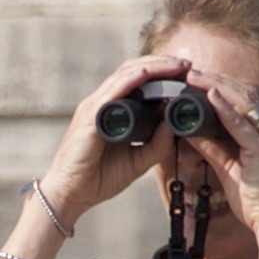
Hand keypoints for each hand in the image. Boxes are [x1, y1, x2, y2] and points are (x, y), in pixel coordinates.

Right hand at [39, 54, 204, 227]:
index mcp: (111, 110)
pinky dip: (129, 80)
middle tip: (187, 63)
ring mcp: (93, 108)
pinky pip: (111, 93)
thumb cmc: (98, 178)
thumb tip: (175, 125)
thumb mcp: (137, 161)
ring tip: (176, 65)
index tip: (186, 73)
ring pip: (124, 76)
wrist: (70, 195)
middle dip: (161, 64)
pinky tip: (146, 74)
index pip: (137, 81)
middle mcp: (101, 103)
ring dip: (152, 67)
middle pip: (132, 71)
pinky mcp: (88, 118)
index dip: (161, 73)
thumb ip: (156, 145)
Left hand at [187, 71, 258, 255]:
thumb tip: (189, 130)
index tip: (200, 80)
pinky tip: (209, 95)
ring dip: (217, 87)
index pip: (247, 102)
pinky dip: (225, 108)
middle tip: (191, 72)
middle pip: (246, 96)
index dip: (223, 88)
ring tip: (194, 77)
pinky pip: (242, 124)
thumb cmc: (257, 203)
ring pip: (244, 103)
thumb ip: (213, 148)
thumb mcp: (230, 170)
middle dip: (217, 81)